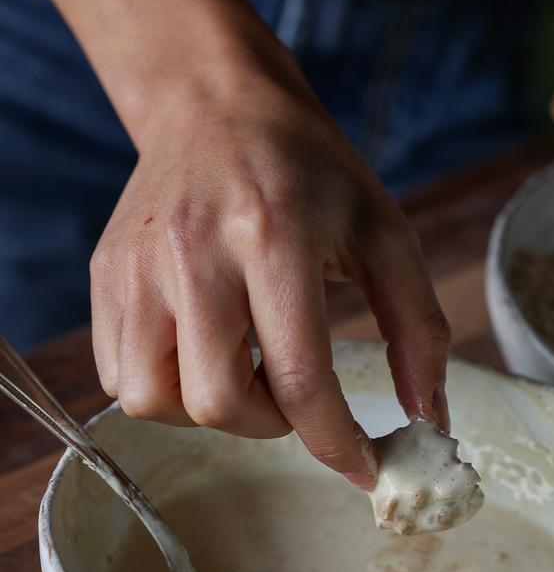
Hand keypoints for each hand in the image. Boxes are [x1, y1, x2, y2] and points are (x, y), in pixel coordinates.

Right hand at [91, 56, 449, 486]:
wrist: (215, 104)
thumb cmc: (309, 170)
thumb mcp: (383, 232)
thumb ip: (417, 327)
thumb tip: (430, 419)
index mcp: (275, 236)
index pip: (300, 377)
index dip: (335, 441)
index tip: (363, 468)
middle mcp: (194, 253)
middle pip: (219, 402)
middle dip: (271, 426)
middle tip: (296, 398)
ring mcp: (136, 267)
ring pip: (154, 401)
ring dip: (210, 413)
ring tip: (245, 372)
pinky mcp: (105, 276)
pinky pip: (118, 377)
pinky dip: (166, 390)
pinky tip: (203, 353)